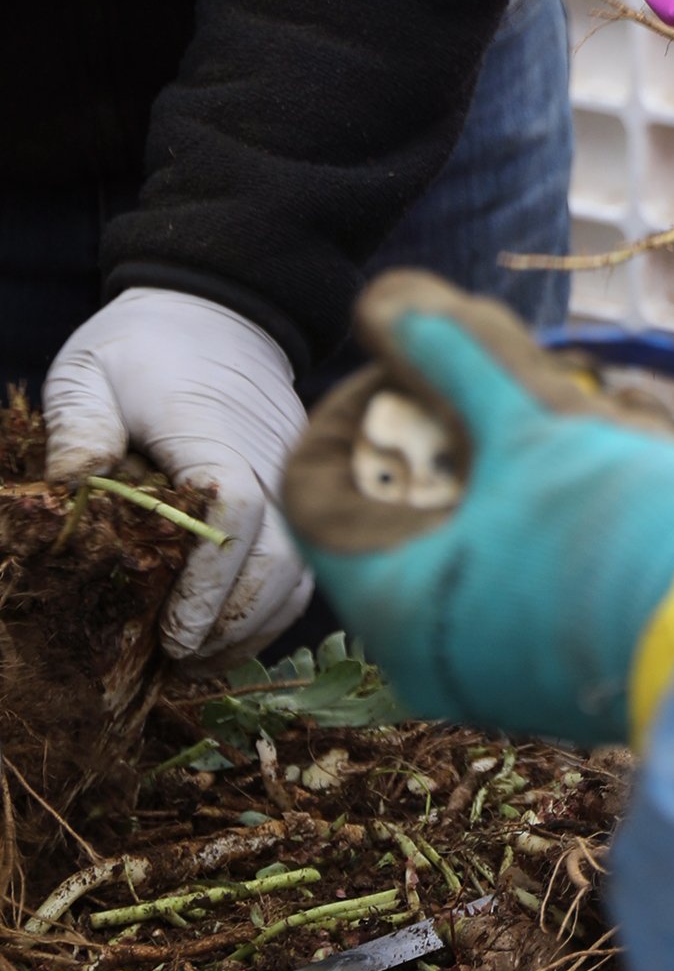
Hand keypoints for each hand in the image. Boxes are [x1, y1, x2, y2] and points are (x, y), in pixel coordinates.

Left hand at [45, 292, 312, 658]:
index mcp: (215, 428)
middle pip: (280, 554)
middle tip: (177, 663)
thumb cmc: (144, 345)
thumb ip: (78, 428)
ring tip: (201, 659)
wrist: (218, 307)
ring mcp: (293, 470)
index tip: (173, 633)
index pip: (235, 511)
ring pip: (302, 566)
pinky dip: (276, 603)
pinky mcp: (301, 483)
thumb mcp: (89, 372)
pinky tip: (233, 629)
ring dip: (256, 621)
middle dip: (231, 621)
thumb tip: (68, 489)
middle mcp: (271, 454)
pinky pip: (307, 557)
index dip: (210, 581)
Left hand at [284, 272, 673, 740]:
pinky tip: (671, 463)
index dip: (357, 405)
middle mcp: (436, 649)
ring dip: (565, 451)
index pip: (318, 489)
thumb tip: (384, 302)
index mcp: (393, 603)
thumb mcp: (531, 421)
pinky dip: (603, 499)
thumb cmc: (618, 529)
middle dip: (489, 420)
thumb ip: (454, 355)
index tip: (423, 358)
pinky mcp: (578, 658)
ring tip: (635, 423)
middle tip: (546, 381)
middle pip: (424, 498)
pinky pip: (561, 556)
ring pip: (506, 518)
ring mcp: (509, 661)